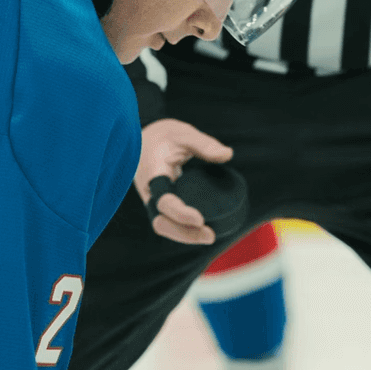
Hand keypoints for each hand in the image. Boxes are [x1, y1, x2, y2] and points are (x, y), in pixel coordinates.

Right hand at [135, 118, 232, 244]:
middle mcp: (149, 190)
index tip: (199, 219)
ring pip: (162, 225)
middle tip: (210, 235)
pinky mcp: (159, 202)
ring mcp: (152, 198)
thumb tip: (227, 154)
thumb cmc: (164, 135)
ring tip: (209, 236)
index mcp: (152, 173)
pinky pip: (167, 220)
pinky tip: (200, 231)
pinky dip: (182, 229)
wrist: (143, 138)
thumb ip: (204, 144)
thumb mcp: (184, 133)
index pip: (163, 200)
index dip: (180, 213)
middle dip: (183, 233)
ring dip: (184, 235)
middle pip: (160, 221)